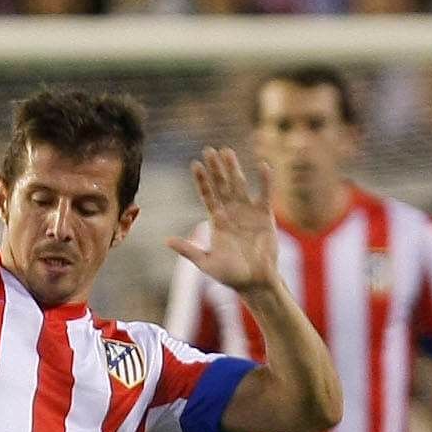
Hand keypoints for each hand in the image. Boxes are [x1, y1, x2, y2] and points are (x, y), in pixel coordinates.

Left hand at [168, 148, 280, 294]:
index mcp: (216, 221)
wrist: (254, 282)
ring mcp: (248, 212)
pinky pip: (265, 194)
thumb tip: (166, 240)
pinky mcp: (265, 215)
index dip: (201, 180)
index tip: (194, 164)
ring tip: (228, 152)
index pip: (207, 195)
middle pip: (221, 185)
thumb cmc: (230, 275)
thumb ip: (188, 250)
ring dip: (234, 169)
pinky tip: (262, 166)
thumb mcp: (205, 263)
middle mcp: (231, 212)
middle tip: (209, 150)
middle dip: (215, 168)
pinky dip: (265, 181)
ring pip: (239, 185)